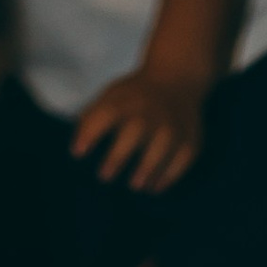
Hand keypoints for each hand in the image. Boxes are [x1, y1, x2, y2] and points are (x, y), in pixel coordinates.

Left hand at [69, 66, 206, 190]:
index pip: (105, 114)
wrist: (177, 78)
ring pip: (160, 149)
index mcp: (125, 99)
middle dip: (118, 156)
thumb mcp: (111, 96)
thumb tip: (75, 150)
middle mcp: (150, 112)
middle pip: (134, 132)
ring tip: (134, 185)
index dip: (90, 133)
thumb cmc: (136, 96)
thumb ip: (92, 119)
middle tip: (104, 176)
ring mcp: (173, 126)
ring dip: (146, 170)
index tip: (77, 154)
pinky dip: (168, 176)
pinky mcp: (190, 141)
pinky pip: (181, 161)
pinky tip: (154, 187)